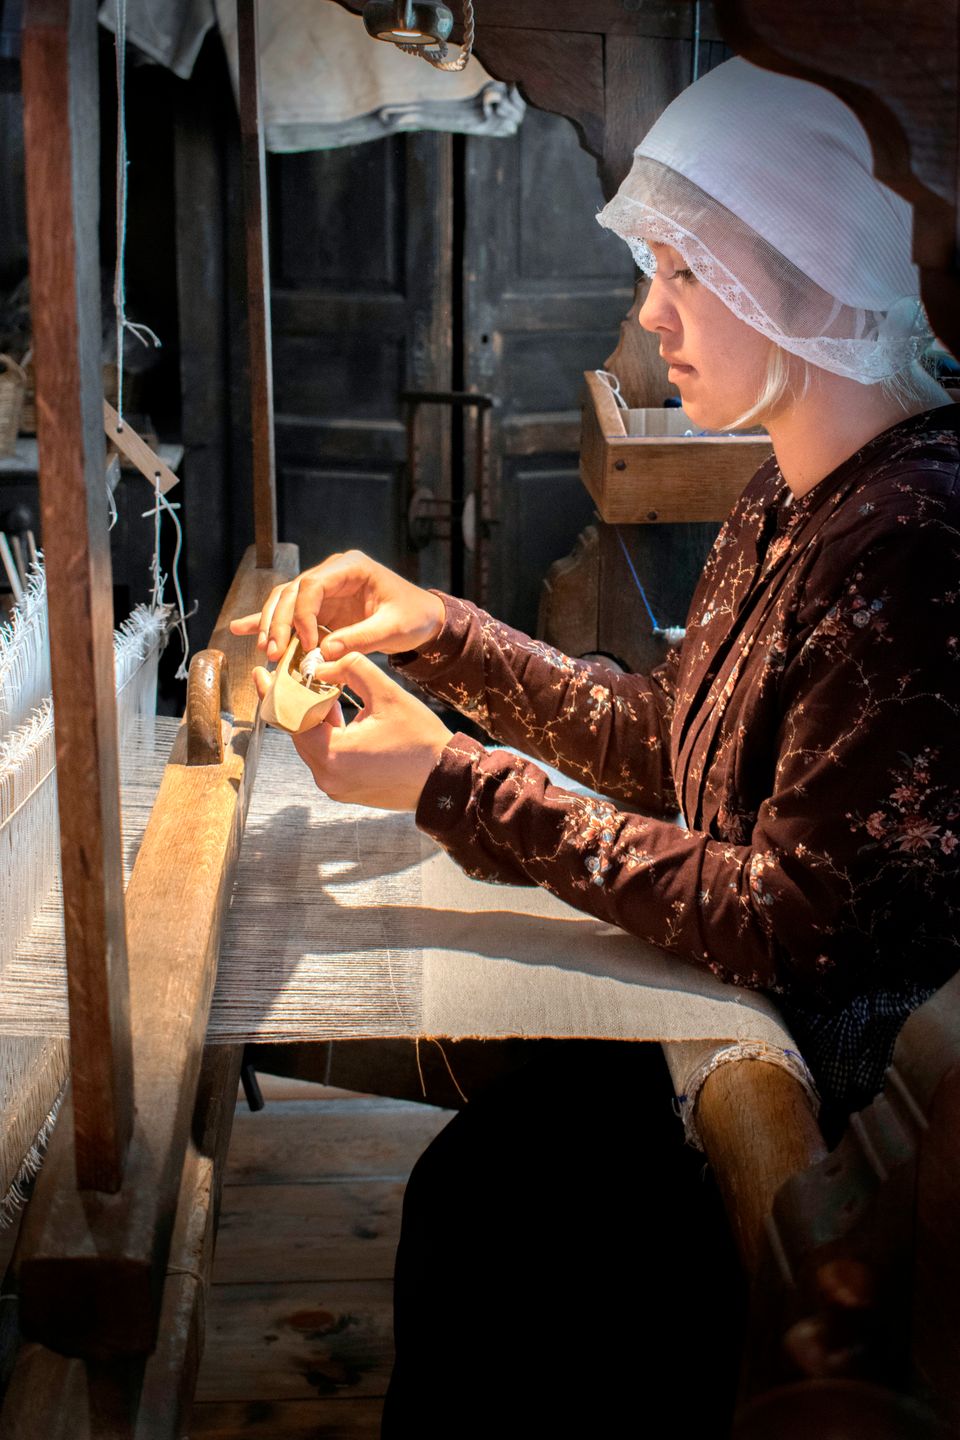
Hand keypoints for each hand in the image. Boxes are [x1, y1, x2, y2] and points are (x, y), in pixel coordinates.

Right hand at [231, 549, 445, 662]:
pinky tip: (240, 628)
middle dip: (280, 623)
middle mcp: (332, 573)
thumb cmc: (413, 617)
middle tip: (273, 652)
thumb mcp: (394, 629)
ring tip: (263, 650)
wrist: (424, 620)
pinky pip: (289, 613)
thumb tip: (324, 652)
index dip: (303, 615)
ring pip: (285, 601)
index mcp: (351, 567)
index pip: (312, 585)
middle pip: (293, 592)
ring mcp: (324, 590)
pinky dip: (267, 622)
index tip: (307, 644)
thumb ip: (361, 638)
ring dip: (271, 625)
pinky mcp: (320, 608)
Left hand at [252, 652, 451, 810]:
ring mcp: (335, 787)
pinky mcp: (346, 789)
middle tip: (290, 676)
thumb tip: (323, 661)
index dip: (276, 693)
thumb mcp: (388, 695)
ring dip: (312, 718)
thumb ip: (352, 669)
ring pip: (311, 744)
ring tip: (317, 690)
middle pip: (297, 733)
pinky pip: (325, 757)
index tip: (263, 673)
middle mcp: (327, 777)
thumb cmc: (421, 742)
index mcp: (332, 755)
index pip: (291, 719)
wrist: (444, 781)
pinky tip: (335, 713)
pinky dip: (325, 735)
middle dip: (295, 703)